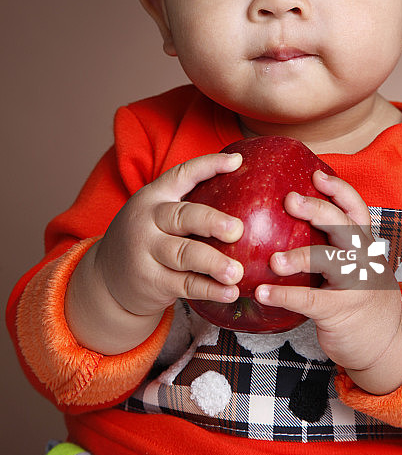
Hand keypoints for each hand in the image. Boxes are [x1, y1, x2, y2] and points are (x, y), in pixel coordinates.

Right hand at [66, 152, 245, 352]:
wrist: (107, 277)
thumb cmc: (149, 236)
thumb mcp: (157, 211)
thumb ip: (189, 200)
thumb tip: (241, 177)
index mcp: (154, 196)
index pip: (181, 174)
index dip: (209, 166)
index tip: (237, 162)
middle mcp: (148, 221)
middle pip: (182, 217)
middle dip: (211, 222)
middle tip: (237, 229)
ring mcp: (146, 252)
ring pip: (183, 254)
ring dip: (213, 263)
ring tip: (237, 271)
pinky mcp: (151, 281)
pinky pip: (184, 285)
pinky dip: (209, 289)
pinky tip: (230, 292)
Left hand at [255, 171, 401, 392]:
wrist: (387, 343)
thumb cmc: (359, 295)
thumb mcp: (355, 264)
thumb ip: (332, 243)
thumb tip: (287, 214)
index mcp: (364, 243)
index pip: (356, 209)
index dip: (338, 190)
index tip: (316, 174)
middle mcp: (364, 259)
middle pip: (344, 227)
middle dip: (318, 210)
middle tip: (289, 200)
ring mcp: (356, 285)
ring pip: (331, 262)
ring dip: (300, 257)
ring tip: (273, 259)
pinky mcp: (341, 312)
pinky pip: (311, 301)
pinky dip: (285, 295)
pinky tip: (262, 292)